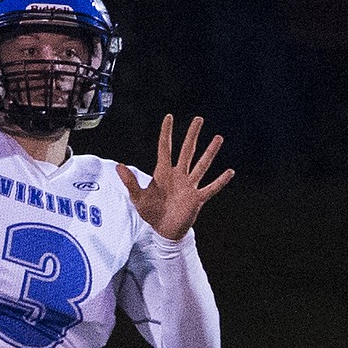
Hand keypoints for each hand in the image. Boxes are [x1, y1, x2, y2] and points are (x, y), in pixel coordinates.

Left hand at [116, 114, 233, 240]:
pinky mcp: (197, 198)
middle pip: (187, 150)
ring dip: (210, 152)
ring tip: (218, 138)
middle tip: (199, 119)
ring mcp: (189, 186)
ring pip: (202, 165)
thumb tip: (118, 166)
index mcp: (163, 173)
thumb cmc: (151, 213)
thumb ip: (130, 182)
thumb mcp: (138, 198)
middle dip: (192, 135)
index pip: (165, 148)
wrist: (164, 230)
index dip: (166, 133)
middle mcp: (178, 175)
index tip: (169, 117)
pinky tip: (230, 172)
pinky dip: (220, 181)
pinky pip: (210, 188)